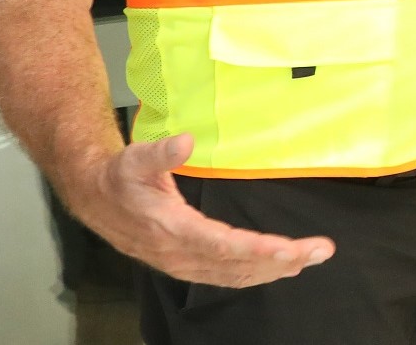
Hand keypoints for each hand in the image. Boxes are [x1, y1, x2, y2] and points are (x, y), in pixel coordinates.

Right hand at [63, 134, 334, 286]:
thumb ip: (161, 152)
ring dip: (275, 270)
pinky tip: (281, 268)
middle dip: (281, 260)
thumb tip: (185, 140)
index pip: (221, 245)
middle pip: (237, 264)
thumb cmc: (121, 176)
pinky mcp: (186, 264)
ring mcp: (183, 263)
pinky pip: (226, 276)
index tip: (289, 249)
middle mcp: (179, 253)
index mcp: (170, 228)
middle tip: (321, 250)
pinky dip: (256, 274)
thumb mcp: (135, 158)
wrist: (95, 198)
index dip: (257, 250)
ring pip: (235, 274)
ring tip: (311, 258)